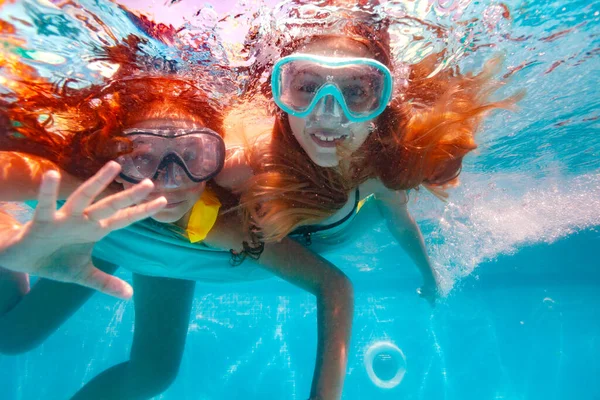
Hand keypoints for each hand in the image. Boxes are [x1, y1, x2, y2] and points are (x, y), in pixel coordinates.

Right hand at [0, 161, 166, 298]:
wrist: (22, 260)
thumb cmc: (55, 260)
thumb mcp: (83, 275)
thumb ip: (105, 282)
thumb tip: (129, 295)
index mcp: (95, 229)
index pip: (124, 219)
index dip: (142, 211)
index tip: (163, 201)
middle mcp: (84, 219)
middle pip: (111, 205)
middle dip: (129, 196)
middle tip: (150, 183)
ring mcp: (64, 218)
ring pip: (84, 197)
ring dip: (98, 182)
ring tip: (113, 166)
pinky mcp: (42, 221)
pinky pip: (45, 204)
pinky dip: (48, 191)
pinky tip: (52, 175)